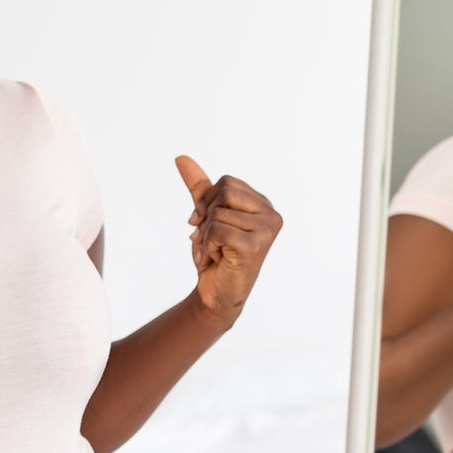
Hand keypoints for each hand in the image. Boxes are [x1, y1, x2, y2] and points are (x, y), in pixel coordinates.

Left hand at [179, 155, 281, 324]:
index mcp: (263, 205)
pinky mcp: (254, 246)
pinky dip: (207, 246)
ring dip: (206, 236)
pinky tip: (217, 260)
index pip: (226, 182)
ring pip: (217, 213)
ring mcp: (266, 231)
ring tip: (217, 252)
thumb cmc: (216, 256)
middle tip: (212, 240)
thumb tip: (181, 158)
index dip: (208, 202)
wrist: (216, 294)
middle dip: (206, 217)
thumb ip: (199, 188)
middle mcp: (271, 215)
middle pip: (223, 193)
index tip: (209, 225)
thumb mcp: (206, 217)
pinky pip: (216, 230)